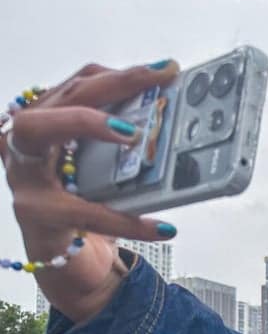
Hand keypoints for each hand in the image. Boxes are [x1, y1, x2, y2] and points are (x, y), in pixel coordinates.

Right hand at [2, 61, 179, 321]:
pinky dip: (126, 220)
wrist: (70, 264)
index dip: (121, 74)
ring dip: (88, 124)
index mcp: (51, 125)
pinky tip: (162, 227)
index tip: (165, 69)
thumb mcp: (109, 171)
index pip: (80, 85)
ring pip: (41, 131)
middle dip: (109, 86)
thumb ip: (127, 148)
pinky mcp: (36, 213)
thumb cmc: (88, 208)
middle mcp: (27, 142)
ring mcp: (24, 175)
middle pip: (61, 97)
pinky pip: (83, 210)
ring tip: (134, 134)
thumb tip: (177, 125)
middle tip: (155, 83)